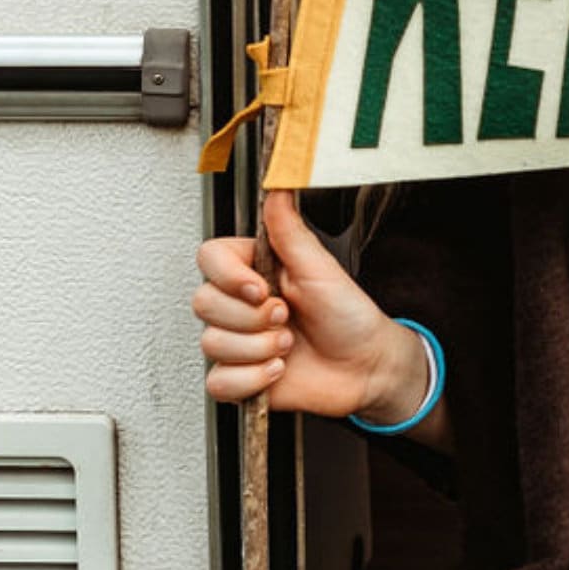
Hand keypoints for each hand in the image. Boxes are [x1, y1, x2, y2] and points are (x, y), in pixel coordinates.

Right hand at [192, 189, 419, 418]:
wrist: (365, 367)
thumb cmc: (349, 316)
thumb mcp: (321, 268)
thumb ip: (290, 231)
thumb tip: (278, 187)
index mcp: (256, 270)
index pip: (210, 259)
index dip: (228, 276)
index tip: (259, 289)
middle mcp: (241, 305)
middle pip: (204, 304)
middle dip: (251, 318)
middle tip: (286, 318)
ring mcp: (238, 341)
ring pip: (212, 344)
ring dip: (258, 348)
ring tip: (288, 345)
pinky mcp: (239, 377)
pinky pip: (218, 382)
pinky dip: (252, 380)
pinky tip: (277, 369)